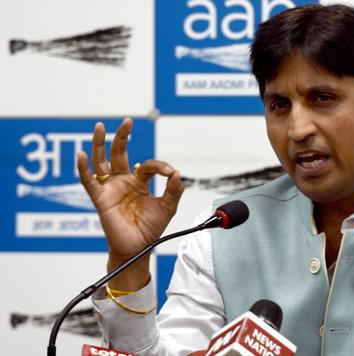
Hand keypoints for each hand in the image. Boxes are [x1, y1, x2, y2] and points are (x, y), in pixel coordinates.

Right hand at [77, 117, 184, 289]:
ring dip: (99, 144)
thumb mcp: (168, 207)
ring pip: (101, 162)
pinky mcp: (101, 199)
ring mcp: (110, 189)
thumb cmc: (151, 229)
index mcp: (139, 182)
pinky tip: (82, 154)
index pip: (147, 165)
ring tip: (99, 126)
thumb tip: (176, 172)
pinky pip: (89, 181)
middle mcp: (123, 182)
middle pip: (119, 153)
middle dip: (122, 137)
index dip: (159, 166)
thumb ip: (174, 190)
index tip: (170, 173)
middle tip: (127, 122)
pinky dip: (83, 168)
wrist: (139, 248)